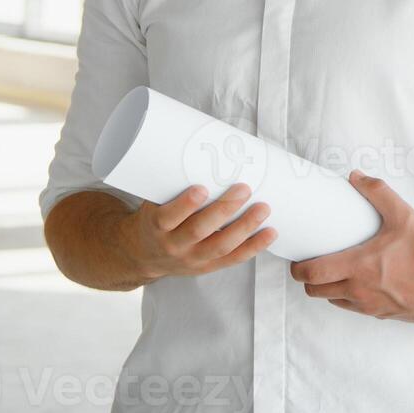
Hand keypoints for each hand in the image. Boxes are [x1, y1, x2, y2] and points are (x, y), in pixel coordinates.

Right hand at [121, 182, 277, 279]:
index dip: (185, 204)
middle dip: (224, 210)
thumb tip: (205, 145)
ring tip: (263, 209)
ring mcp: (192, 259)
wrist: (144, 254)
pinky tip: (269, 233)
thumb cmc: (154, 218)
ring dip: (245, 228)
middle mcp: (173, 245)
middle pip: (199, 230)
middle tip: (244, 189)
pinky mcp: (207, 267)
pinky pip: (233, 259)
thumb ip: (173, 183)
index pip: (168, 217)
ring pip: (221, 246)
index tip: (202, 188)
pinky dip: (253, 247)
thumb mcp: (154, 201)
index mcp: (156, 226)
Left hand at [289, 170, 413, 323]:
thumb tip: (356, 176)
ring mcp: (373, 307)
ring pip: (336, 302)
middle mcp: (361, 291)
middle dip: (311, 279)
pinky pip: (359, 310)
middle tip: (315, 263)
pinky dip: (353, 298)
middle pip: (317, 292)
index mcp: (359, 267)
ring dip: (331, 289)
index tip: (298, 260)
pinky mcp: (386, 316)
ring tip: (338, 272)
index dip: (298, 268)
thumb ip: (377, 192)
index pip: (312, 274)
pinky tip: (364, 283)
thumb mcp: (403, 215)